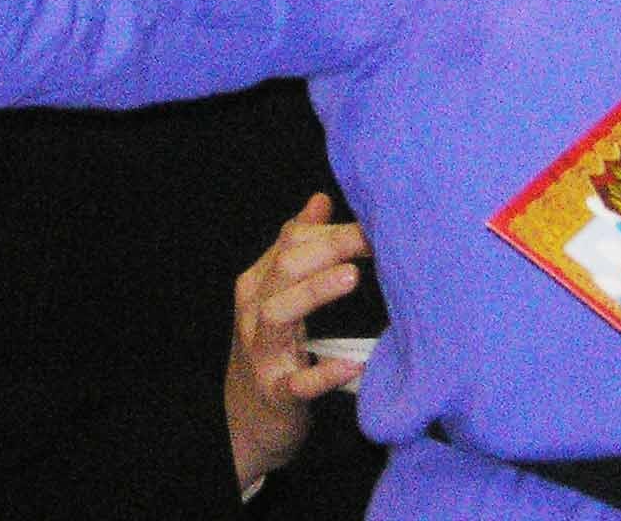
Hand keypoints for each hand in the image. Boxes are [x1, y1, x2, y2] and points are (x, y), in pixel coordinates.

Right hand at [224, 193, 369, 487]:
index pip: (289, 242)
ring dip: (314, 292)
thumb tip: (319, 200)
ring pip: (278, 315)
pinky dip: (324, 374)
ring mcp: (262, 355)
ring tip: (352, 277)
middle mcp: (254, 313)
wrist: (246, 420)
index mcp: (258, 284)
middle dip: (328, 248)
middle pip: (284, 269)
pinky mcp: (276, 395)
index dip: (330, 228)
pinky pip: (297, 384)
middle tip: (371, 237)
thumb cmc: (272, 346)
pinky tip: (353, 364)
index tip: (374, 219)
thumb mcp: (279, 295)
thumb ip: (298, 248)